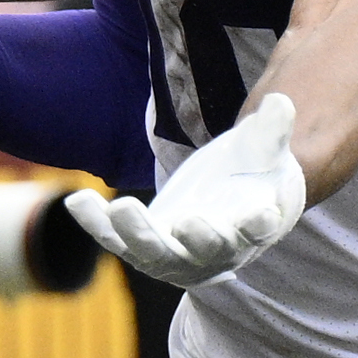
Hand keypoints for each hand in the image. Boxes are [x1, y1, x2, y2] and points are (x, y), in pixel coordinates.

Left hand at [67, 92, 305, 287]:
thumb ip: (272, 128)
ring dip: (135, 234)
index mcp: (254, 227)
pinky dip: (96, 224)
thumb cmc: (256, 170)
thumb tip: (280, 104)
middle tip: (188, 221)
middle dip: (196, 239)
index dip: (258, 225)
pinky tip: (76, 201)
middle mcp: (216, 251)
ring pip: (152, 252)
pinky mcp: (144, 243)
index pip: (259, 230)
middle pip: (203, 252)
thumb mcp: (266, 146)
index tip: (260, 215)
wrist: (232, 196)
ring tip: (120, 207)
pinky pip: (116, 238)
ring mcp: (176, 253)